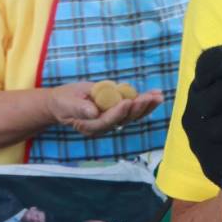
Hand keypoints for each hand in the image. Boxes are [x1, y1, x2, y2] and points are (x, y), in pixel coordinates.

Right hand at [47, 81, 164, 137]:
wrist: (64, 102)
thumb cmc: (63, 103)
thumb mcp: (66, 104)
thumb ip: (79, 108)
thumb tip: (93, 112)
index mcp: (91, 126)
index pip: (108, 121)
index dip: (119, 112)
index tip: (128, 102)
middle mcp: (105, 125)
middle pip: (125, 119)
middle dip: (138, 108)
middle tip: (148, 98)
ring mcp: (113, 118)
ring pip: (133, 115)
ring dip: (147, 106)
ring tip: (158, 96)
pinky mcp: (119, 110)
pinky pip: (134, 107)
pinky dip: (146, 101)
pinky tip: (157, 94)